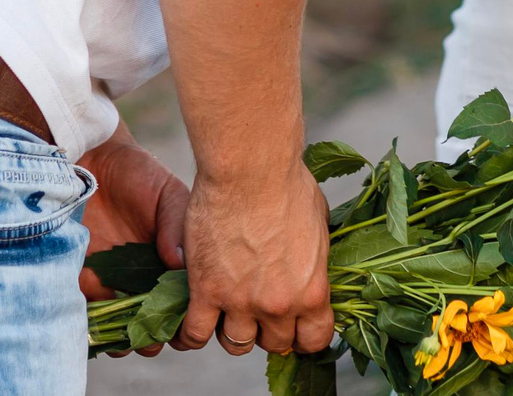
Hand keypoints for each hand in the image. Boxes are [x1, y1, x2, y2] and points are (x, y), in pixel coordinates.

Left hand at [76, 127, 190, 354]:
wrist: (91, 160)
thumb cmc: (137, 174)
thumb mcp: (169, 194)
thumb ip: (178, 228)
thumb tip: (179, 265)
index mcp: (171, 264)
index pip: (186, 305)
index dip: (190, 319)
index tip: (187, 320)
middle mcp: (144, 281)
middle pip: (156, 326)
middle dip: (158, 337)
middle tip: (155, 331)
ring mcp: (113, 286)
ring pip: (124, 331)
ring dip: (128, 340)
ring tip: (129, 332)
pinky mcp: (82, 286)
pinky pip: (90, 321)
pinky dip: (97, 332)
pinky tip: (103, 327)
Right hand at [177, 154, 333, 357]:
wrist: (251, 167)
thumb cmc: (287, 184)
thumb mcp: (317, 225)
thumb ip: (312, 261)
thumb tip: (310, 268)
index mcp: (311, 291)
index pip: (313, 341)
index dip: (304, 336)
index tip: (296, 327)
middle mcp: (278, 305)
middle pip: (274, 345)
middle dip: (269, 331)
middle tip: (260, 312)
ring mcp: (240, 301)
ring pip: (236, 344)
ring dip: (234, 332)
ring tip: (229, 312)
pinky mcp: (205, 290)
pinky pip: (196, 332)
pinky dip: (194, 332)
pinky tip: (198, 317)